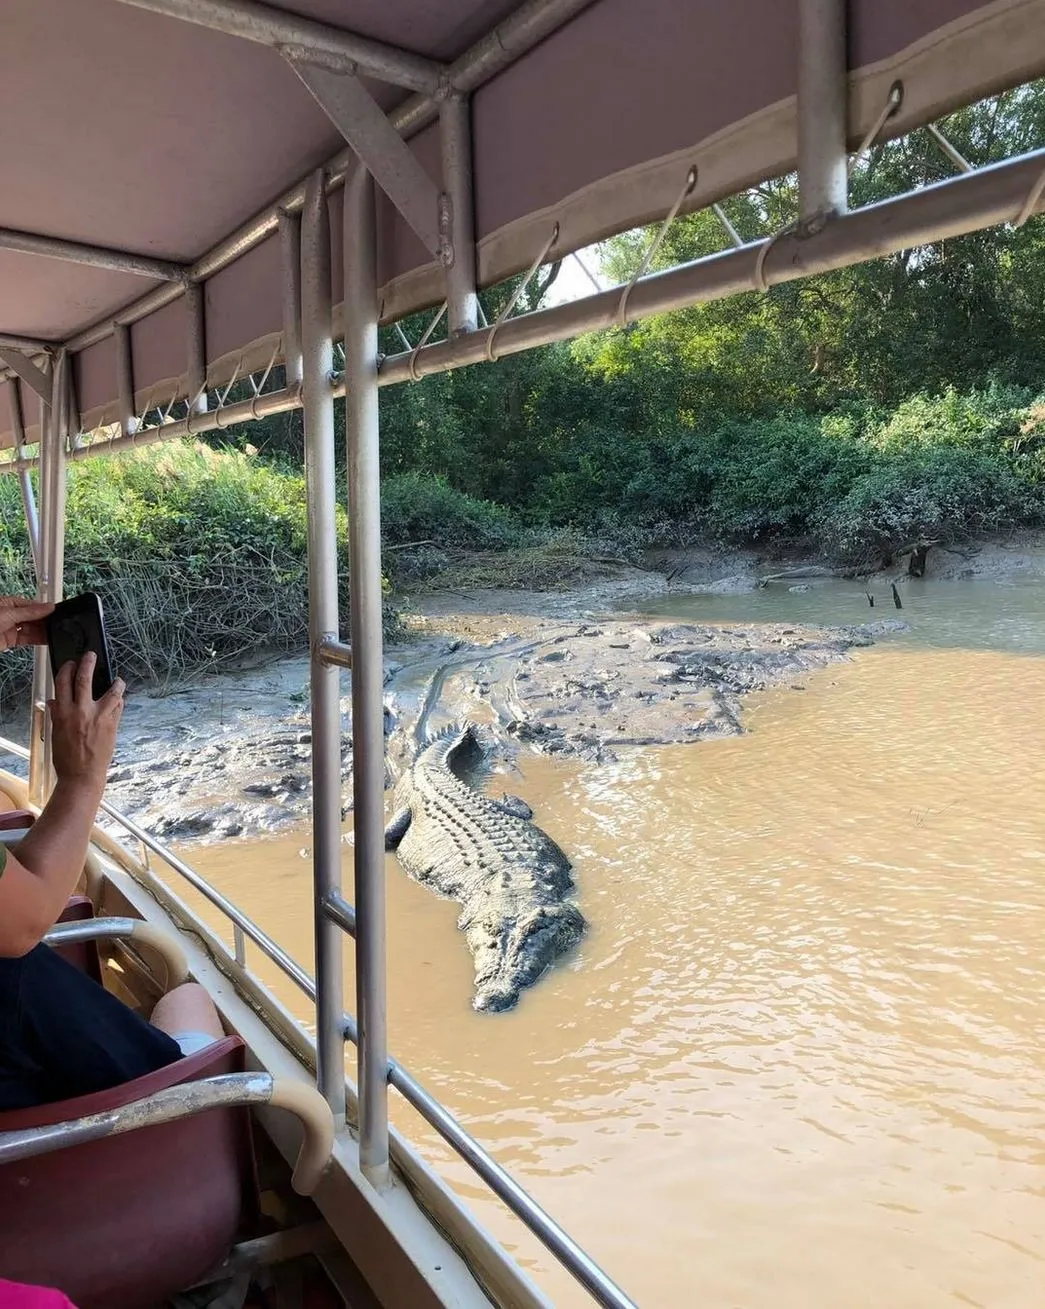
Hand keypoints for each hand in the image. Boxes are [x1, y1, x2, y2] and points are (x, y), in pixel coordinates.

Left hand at [0, 595, 52, 650]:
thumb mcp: (9, 614)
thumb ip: (30, 612)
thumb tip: (49, 607)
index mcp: (9, 604)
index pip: (31, 605)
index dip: (43, 609)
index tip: (56, 613)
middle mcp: (10, 616)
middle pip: (33, 618)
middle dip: (44, 622)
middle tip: (57, 624)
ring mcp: (11, 629)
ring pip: (31, 630)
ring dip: (42, 632)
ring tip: (54, 633)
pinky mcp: (11, 641)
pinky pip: (28, 640)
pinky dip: (37, 640)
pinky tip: (46, 640)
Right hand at [48, 653, 125, 791]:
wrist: (82, 776)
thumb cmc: (67, 757)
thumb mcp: (55, 733)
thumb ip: (57, 715)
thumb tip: (55, 702)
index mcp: (62, 712)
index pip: (62, 682)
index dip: (67, 669)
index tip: (71, 663)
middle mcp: (79, 711)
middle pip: (84, 678)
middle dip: (87, 663)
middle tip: (91, 655)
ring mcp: (98, 716)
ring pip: (110, 691)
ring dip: (116, 682)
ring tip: (118, 680)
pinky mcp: (112, 724)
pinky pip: (118, 706)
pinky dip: (119, 701)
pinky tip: (120, 700)